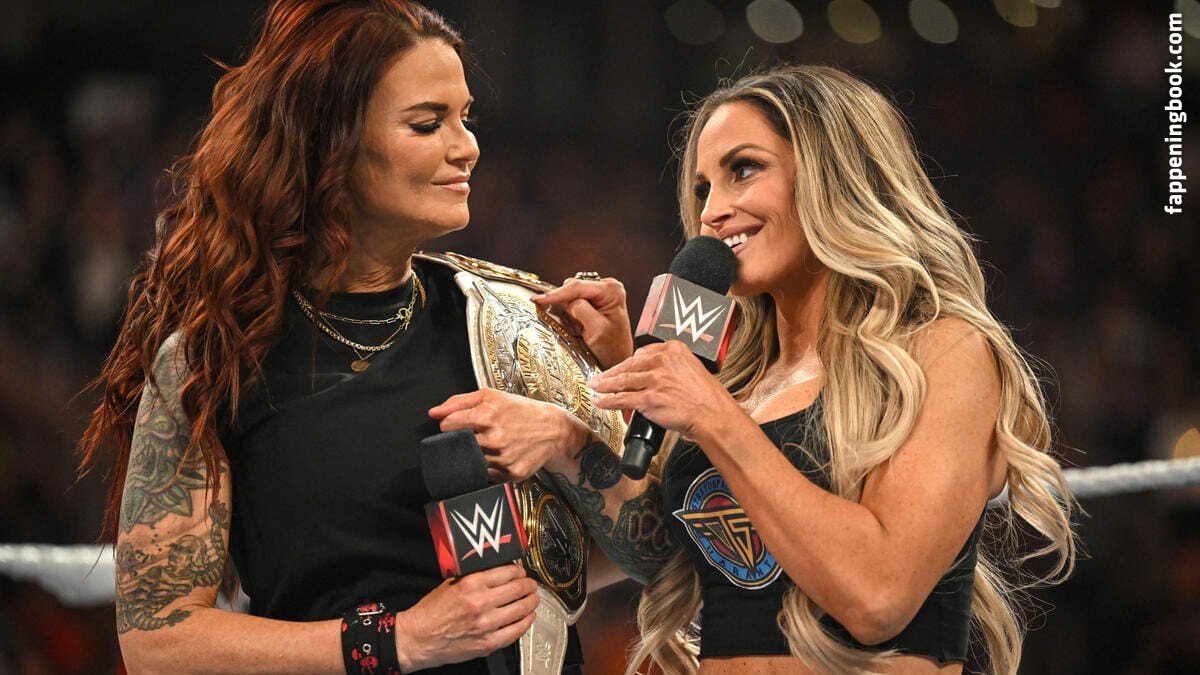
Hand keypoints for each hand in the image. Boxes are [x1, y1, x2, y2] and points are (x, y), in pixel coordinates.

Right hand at [393, 563, 538, 670]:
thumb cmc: (431, 612)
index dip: (519, 571)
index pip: (508, 571)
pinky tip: (528, 617)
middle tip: (531, 584)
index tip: (520, 572)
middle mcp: (481, 602)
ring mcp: (486, 624)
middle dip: (529, 585)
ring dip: (531, 602)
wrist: (418, 638)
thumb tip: (496, 569)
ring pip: (521, 609)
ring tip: (533, 599)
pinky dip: (526, 622)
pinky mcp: (488, 643)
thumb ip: (474, 575)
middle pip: (518, 588)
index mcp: (472, 584)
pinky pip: (516, 631)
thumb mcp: (451, 583)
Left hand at [429, 389, 592, 480]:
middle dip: (462, 440)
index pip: (447, 426)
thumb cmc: (520, 410)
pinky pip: (486, 475)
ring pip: (471, 461)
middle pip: (457, 446)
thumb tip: (433, 412)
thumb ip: (458, 402)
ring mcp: (502, 459)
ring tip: (491, 444)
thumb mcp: (491, 396)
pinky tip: (500, 455)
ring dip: (475, 454)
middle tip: (476, 434)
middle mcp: (494, 439)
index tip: (459, 424)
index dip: (450, 424)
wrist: (554, 429)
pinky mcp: (510, 474)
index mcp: (486, 415)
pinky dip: (488, 466)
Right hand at [532, 276, 633, 368]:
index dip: (556, 293)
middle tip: (568, 323)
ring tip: (577, 326)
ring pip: (571, 292)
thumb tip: (567, 301)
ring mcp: (601, 292)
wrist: (617, 358)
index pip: (577, 287)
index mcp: (612, 291)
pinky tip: (575, 322)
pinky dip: (569, 309)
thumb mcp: (597, 330)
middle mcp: (607, 286)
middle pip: (573, 287)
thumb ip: (582, 311)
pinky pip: (573, 298)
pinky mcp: (594, 298)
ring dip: (567, 307)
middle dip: (564, 302)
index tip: (537, 299)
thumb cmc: (612, 348)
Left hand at [589, 340, 741, 440]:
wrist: (714, 415)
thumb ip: (671, 365)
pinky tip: (601, 401)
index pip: (642, 353)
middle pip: (629, 365)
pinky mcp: (650, 399)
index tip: (620, 367)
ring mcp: (655, 380)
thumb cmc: (706, 397)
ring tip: (596, 387)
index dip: (628, 362)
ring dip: (605, 385)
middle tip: (599, 377)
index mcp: (673, 349)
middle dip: (611, 373)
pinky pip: (623, 398)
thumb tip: (652, 372)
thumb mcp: (691, 368)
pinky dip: (609, 401)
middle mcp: (663, 361)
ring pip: (623, 380)